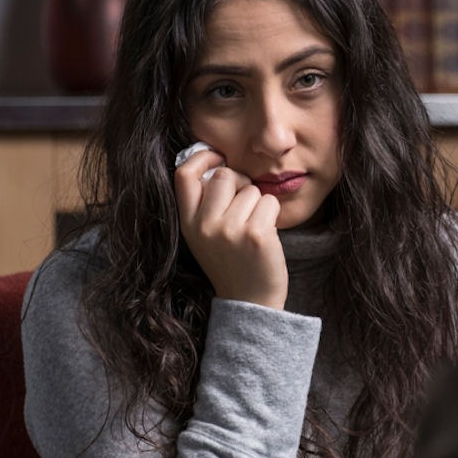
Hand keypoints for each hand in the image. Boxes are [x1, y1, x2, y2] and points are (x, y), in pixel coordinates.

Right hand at [174, 149, 288, 308]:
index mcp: (188, 223)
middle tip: (245, 206)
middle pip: (225, 175)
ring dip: (259, 204)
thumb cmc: (232, 263)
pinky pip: (270, 202)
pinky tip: (266, 236)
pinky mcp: (256, 234)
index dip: (202, 157)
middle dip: (240, 183)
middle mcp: (205, 225)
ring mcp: (230, 230)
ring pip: (252, 189)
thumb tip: (218, 163)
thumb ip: (205, 205)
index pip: (184, 175)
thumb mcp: (205, 236)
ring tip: (254, 229)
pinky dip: (273, 214)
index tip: (218, 156)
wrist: (250, 302)